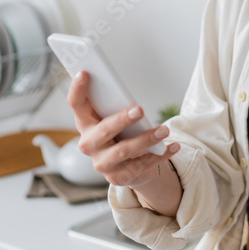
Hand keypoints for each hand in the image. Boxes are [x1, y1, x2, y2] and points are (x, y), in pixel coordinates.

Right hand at [66, 70, 179, 187]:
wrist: (127, 165)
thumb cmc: (120, 133)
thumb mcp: (114, 117)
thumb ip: (114, 105)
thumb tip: (123, 90)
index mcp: (84, 122)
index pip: (76, 104)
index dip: (77, 89)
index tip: (85, 72)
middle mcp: (88, 144)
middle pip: (103, 130)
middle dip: (121, 120)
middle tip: (139, 109)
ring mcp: (102, 163)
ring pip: (124, 151)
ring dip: (146, 139)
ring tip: (164, 130)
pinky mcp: (118, 177)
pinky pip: (141, 165)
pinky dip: (159, 154)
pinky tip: (173, 146)